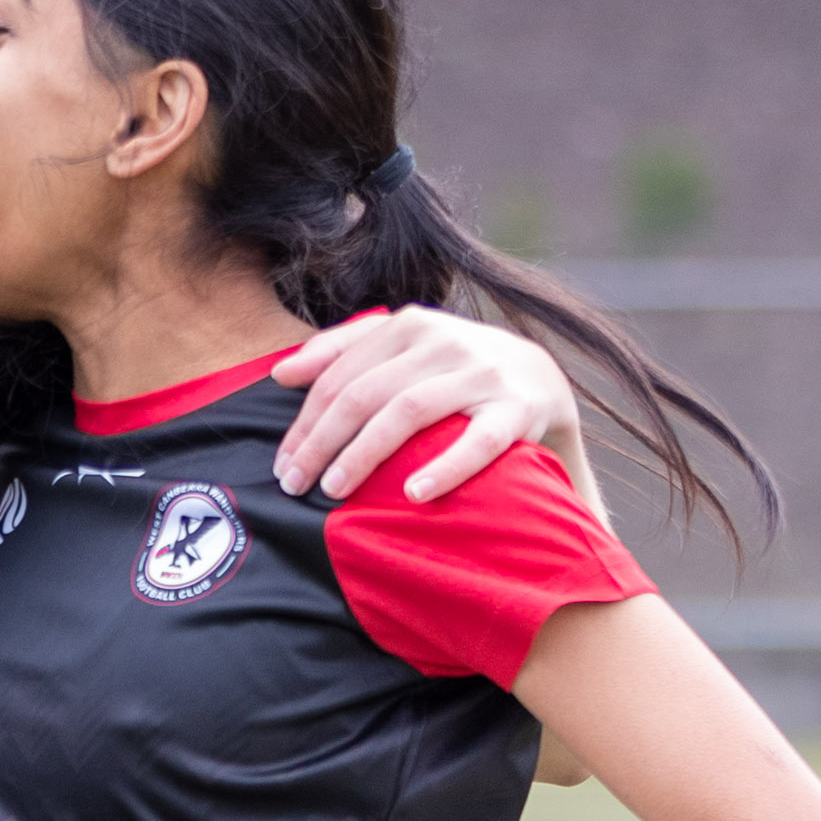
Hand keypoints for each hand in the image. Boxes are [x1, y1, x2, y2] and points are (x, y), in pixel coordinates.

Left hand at [270, 309, 584, 505]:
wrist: (539, 379)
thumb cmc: (450, 370)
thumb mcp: (402, 349)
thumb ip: (342, 351)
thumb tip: (281, 373)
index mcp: (408, 325)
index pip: (340, 377)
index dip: (305, 423)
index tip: (282, 464)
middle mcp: (444, 341)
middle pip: (365, 394)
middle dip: (322, 442)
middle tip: (295, 485)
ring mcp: (482, 373)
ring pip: (408, 411)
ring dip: (364, 454)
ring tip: (335, 491)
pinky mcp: (517, 409)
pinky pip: (479, 441)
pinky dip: (446, 467)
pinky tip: (414, 495)